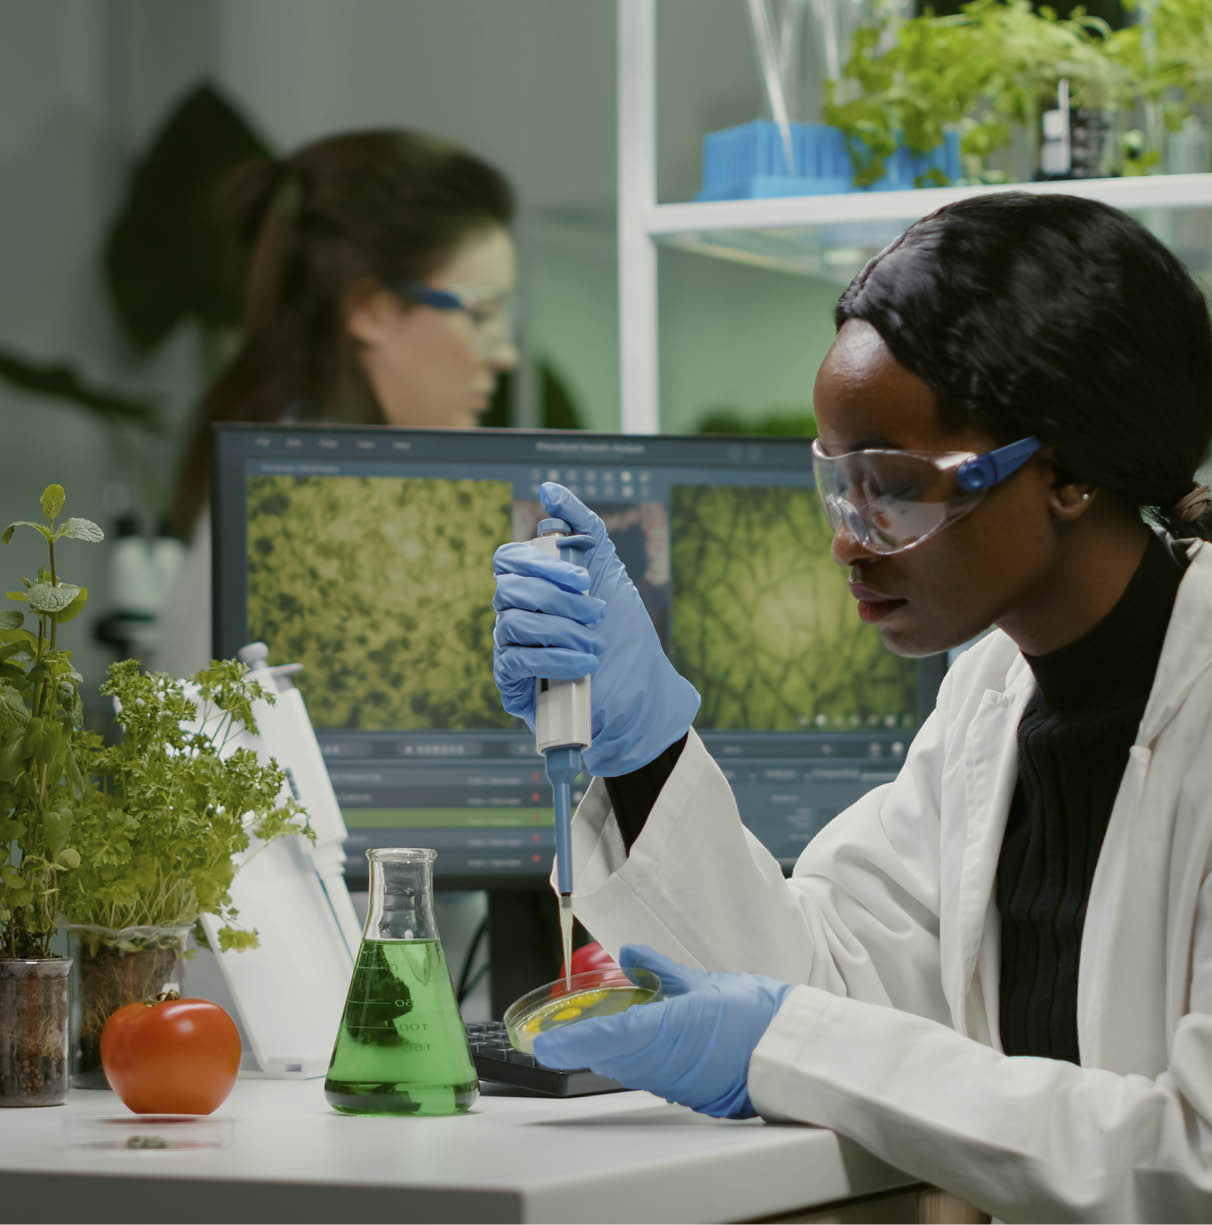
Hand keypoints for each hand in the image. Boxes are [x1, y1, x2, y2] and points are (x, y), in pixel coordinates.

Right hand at [492, 483, 699, 776]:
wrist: (640, 693)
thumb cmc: (622, 631)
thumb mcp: (608, 570)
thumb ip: (581, 524)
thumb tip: (548, 488)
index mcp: (532, 583)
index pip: (509, 558)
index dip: (540, 562)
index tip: (582, 577)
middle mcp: (516, 612)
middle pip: (511, 588)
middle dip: (559, 598)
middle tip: (598, 612)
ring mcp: (511, 647)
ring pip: (514, 622)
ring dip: (562, 630)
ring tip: (595, 646)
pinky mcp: (513, 683)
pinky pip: (515, 661)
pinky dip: (551, 658)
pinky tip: (581, 663)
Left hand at [532, 944, 791, 1118]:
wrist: (792, 1053)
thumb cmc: (757, 1016)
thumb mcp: (705, 983)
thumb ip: (663, 971)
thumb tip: (632, 955)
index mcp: (668, 1031)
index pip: (606, 1037)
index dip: (571, 1041)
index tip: (543, 1043)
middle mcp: (665, 1063)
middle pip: (610, 1056)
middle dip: (583, 1045)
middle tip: (557, 1036)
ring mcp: (676, 1082)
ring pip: (627, 1067)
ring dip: (607, 1052)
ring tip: (587, 1037)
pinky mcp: (689, 1092)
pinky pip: (649, 1075)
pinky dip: (633, 1059)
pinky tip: (632, 1046)